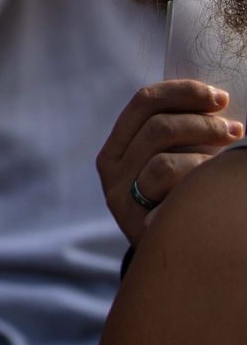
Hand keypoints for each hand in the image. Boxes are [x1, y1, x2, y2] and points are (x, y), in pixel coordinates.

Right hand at [97, 80, 241, 242]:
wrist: (173, 253)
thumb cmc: (180, 197)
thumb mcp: (171, 158)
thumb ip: (178, 134)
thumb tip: (214, 101)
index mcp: (117, 145)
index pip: (144, 102)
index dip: (183, 92)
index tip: (220, 97)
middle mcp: (111, 169)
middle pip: (157, 126)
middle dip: (202, 123)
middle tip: (234, 130)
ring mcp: (120, 196)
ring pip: (163, 159)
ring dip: (204, 151)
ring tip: (228, 157)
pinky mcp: (136, 220)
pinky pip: (170, 187)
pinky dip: (198, 177)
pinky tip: (213, 184)